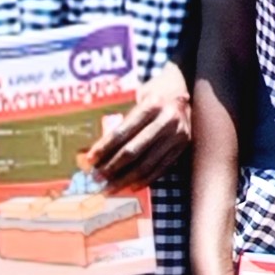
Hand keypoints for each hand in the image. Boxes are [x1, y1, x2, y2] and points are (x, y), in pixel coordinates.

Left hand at [84, 64, 193, 188]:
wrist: (184, 87)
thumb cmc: (154, 92)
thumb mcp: (138, 97)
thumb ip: (124, 120)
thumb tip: (100, 148)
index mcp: (152, 105)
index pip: (123, 131)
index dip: (104, 147)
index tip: (90, 160)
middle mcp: (166, 120)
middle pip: (134, 150)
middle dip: (112, 167)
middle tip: (97, 178)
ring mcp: (177, 135)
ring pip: (147, 164)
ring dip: (126, 178)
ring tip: (110, 187)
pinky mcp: (183, 146)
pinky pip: (162, 168)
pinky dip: (145, 179)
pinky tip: (131, 186)